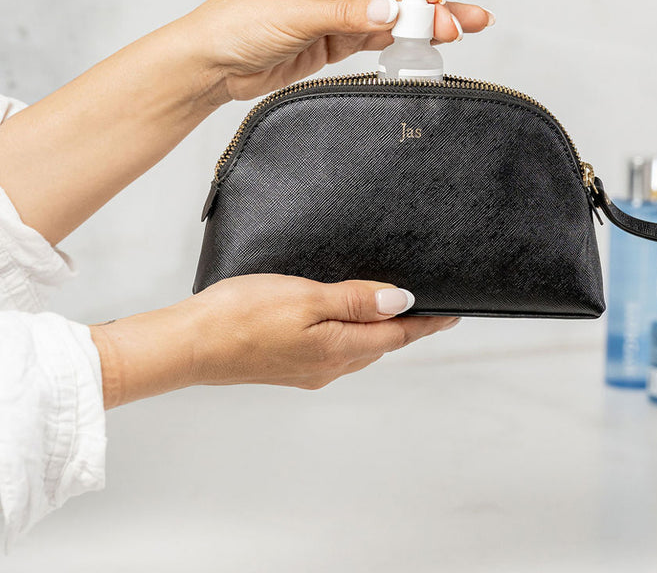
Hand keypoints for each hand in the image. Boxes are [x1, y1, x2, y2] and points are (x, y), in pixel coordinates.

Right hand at [90, 275, 458, 406]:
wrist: (191, 343)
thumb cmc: (243, 315)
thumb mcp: (307, 298)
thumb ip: (356, 301)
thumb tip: (401, 302)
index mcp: (338, 350)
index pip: (396, 336)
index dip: (426, 323)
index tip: (453, 313)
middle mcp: (329, 367)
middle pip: (381, 346)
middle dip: (407, 328)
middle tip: (429, 307)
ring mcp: (308, 370)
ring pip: (359, 349)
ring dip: (380, 331)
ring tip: (393, 309)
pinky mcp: (290, 366)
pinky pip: (336, 350)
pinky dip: (353, 334)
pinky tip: (346, 319)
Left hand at [189, 0, 494, 100]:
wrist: (214, 64)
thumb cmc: (240, 22)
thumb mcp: (299, 14)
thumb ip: (350, 15)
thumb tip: (394, 14)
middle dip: (425, 6)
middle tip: (454, 25)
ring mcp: (341, 11)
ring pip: (392, 15)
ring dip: (422, 25)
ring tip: (457, 34)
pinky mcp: (339, 40)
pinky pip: (379, 38)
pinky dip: (402, 43)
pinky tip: (426, 46)